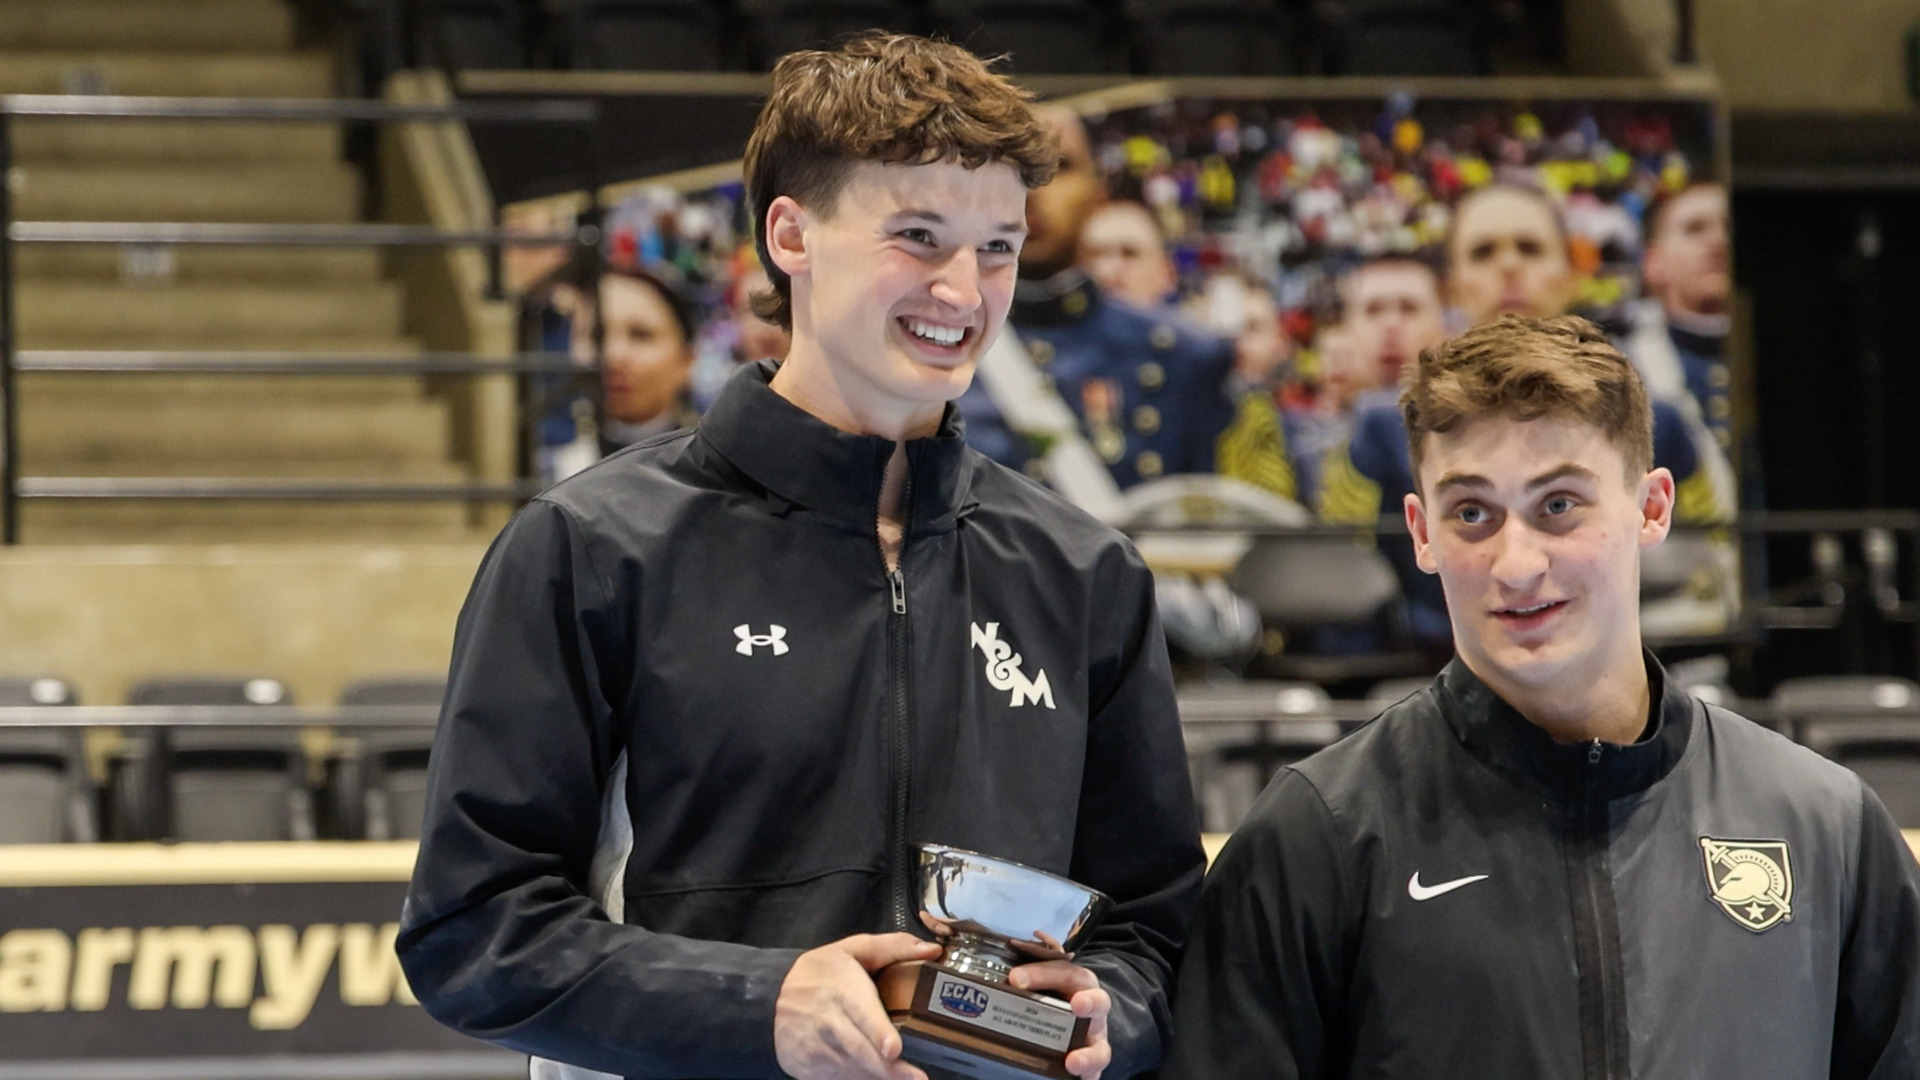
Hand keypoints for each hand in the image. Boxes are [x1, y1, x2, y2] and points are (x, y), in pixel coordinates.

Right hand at [775, 932, 942, 1079]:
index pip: (861, 1013)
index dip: (877, 1031)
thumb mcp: (851, 950)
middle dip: (889, 1069)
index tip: (893, 1048)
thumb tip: (931, 950)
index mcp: (843, 990)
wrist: (768, 1000)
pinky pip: (842, 1078)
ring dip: (879, 1077)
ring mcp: (819, 1049)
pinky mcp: (813, 1069)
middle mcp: (830, 1023)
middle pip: (860, 1050)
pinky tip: (881, 1079)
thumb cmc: (816, 974)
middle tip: (918, 1078)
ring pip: (852, 1069)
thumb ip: (894, 947)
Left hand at [1010, 961, 1111, 1079]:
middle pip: (1097, 1002)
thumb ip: (1030, 973)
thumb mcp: (1047, 978)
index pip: (1065, 972)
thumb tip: (1005, 965)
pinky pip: (1095, 1073)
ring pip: (1101, 1048)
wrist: (1082, 1018)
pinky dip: (1087, 1076)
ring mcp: (1096, 1040)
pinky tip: (1075, 1076)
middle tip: (1077, 1005)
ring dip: (1088, 1055)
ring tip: (1073, 1062)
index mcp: (1079, 984)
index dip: (1042, 973)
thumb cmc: (1056, 995)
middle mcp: (1093, 1011)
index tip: (1015, 978)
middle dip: (1089, 1001)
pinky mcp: (1093, 1062)